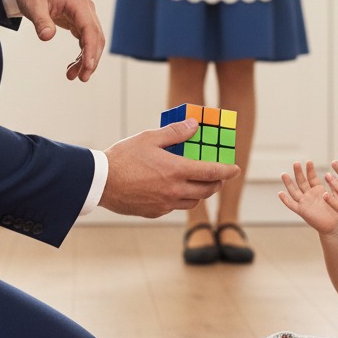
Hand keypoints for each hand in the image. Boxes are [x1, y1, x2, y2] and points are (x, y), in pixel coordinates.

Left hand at [12, 0, 103, 81]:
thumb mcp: (33, 6)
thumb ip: (41, 21)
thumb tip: (47, 37)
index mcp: (77, 2)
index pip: (90, 29)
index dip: (91, 49)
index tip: (88, 67)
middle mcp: (85, 8)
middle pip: (96, 37)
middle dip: (92, 59)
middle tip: (82, 78)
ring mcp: (84, 14)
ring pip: (93, 40)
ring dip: (86, 59)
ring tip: (71, 76)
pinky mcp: (79, 20)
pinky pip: (85, 40)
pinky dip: (81, 54)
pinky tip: (72, 66)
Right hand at [100, 119, 239, 217]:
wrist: (101, 182)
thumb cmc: (124, 157)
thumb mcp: (150, 138)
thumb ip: (175, 132)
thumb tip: (194, 125)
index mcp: (176, 170)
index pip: (211, 172)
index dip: (227, 171)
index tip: (236, 169)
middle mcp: (174, 190)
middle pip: (207, 190)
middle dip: (217, 182)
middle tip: (218, 175)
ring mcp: (164, 204)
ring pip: (193, 201)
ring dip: (200, 192)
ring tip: (197, 181)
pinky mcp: (154, 212)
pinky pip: (175, 206)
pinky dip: (181, 198)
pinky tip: (172, 189)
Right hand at [279, 161, 337, 234]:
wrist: (335, 226)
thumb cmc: (337, 212)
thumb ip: (337, 187)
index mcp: (318, 190)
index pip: (312, 177)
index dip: (310, 170)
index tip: (309, 161)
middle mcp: (309, 194)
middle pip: (301, 181)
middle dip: (298, 172)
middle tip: (296, 163)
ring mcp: (304, 202)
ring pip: (294, 191)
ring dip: (288, 183)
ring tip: (284, 174)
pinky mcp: (302, 211)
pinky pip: (292, 205)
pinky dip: (285, 199)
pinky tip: (280, 193)